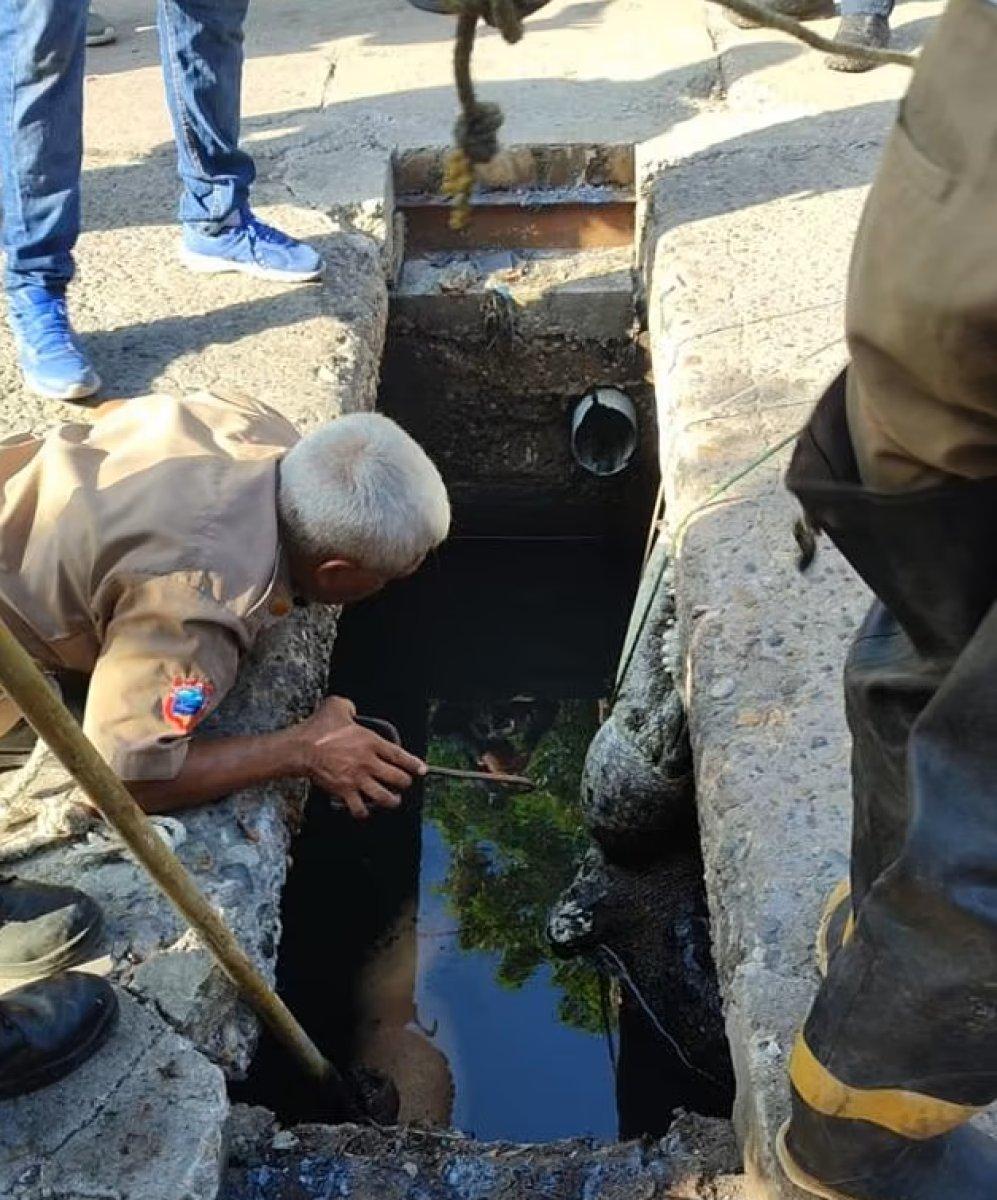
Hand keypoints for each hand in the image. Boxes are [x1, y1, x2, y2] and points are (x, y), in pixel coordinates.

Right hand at [295, 697, 426, 819]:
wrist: (301, 748)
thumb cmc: (318, 728)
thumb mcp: (337, 706)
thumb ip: (349, 707)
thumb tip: (352, 710)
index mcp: (370, 742)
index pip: (399, 755)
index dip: (414, 764)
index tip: (421, 770)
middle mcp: (368, 762)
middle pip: (397, 778)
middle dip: (404, 783)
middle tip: (404, 783)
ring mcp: (357, 779)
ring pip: (384, 797)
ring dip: (392, 800)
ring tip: (393, 800)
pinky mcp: (344, 791)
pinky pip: (360, 808)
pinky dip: (364, 812)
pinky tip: (365, 810)